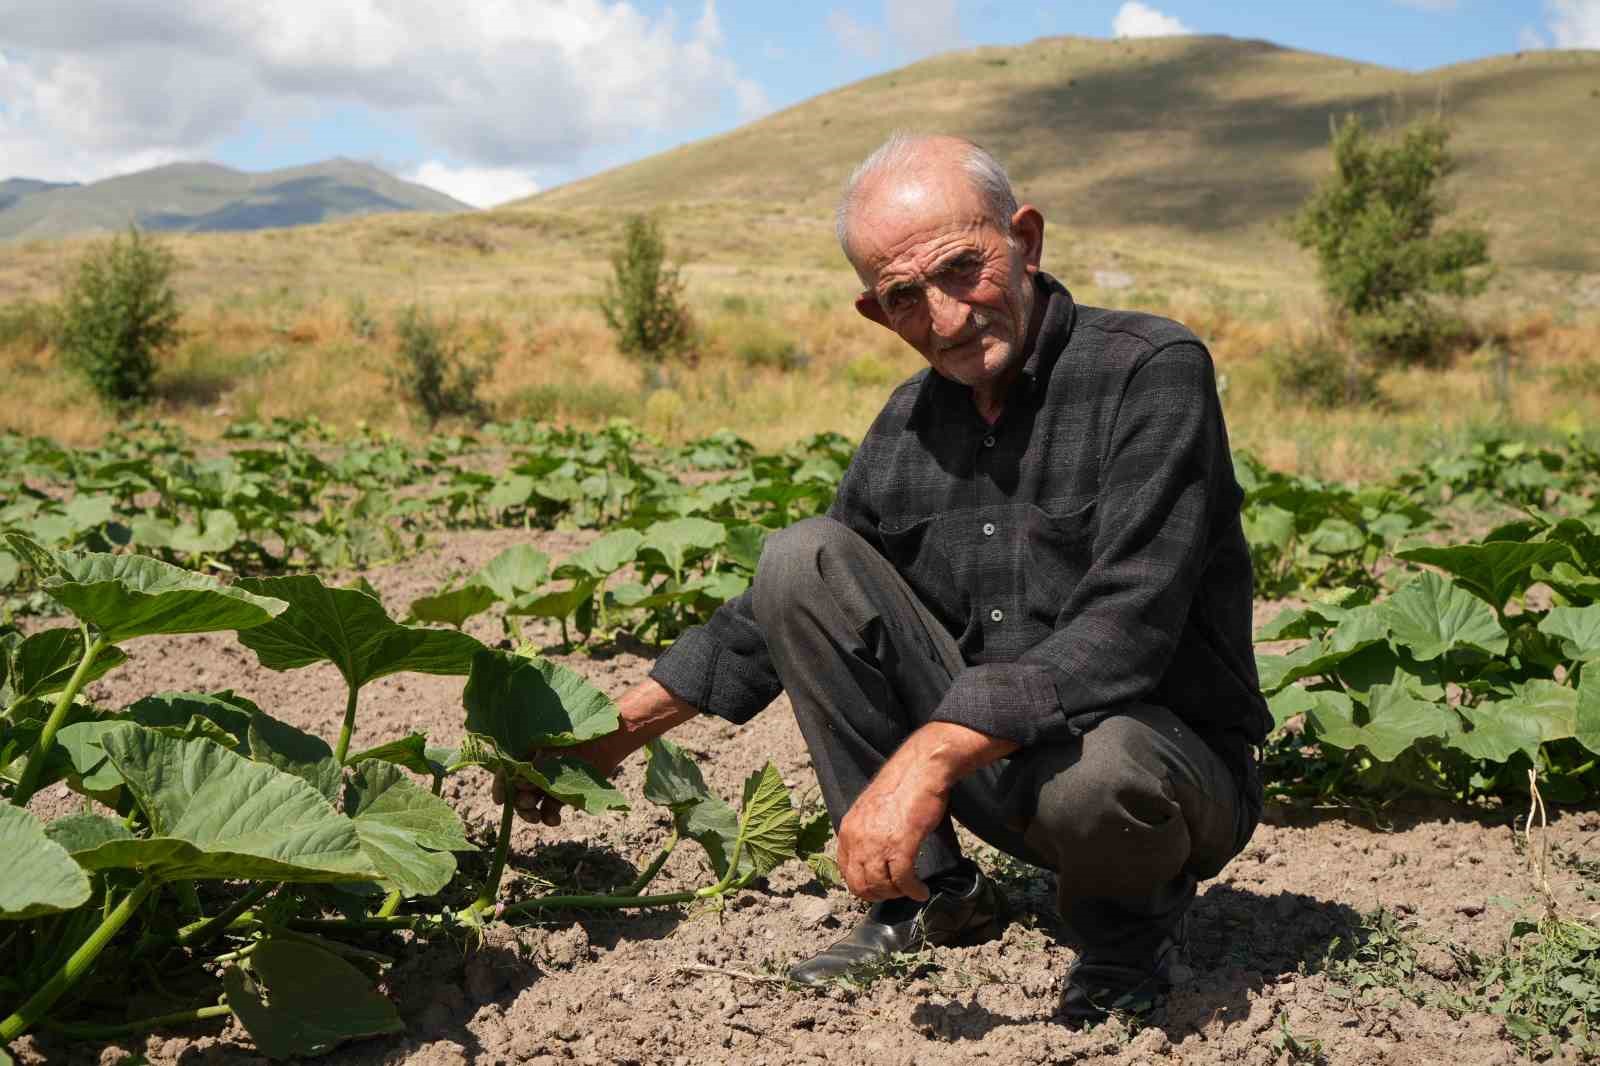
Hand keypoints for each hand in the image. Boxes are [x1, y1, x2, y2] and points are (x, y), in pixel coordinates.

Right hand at [488, 677, 697, 826]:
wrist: (610, 740)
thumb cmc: (582, 736)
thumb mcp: (556, 748)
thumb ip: (537, 764)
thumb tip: (517, 781)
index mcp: (529, 753)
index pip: (506, 770)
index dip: (500, 784)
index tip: (500, 800)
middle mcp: (537, 769)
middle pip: (517, 792)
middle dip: (519, 803)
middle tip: (528, 807)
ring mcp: (550, 783)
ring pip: (532, 805)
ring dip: (531, 814)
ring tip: (538, 818)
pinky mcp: (564, 795)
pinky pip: (551, 810)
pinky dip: (550, 817)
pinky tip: (554, 820)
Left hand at [835, 721, 1017, 902]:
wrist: (920, 771)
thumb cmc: (900, 787)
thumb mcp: (870, 810)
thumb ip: (865, 832)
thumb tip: (871, 856)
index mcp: (848, 829)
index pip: (846, 871)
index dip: (863, 885)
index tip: (878, 886)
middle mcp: (858, 839)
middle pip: (860, 885)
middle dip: (878, 894)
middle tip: (894, 892)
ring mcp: (878, 844)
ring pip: (880, 886)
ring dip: (897, 894)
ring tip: (910, 890)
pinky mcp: (901, 846)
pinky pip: (903, 880)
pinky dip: (913, 890)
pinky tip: (921, 891)